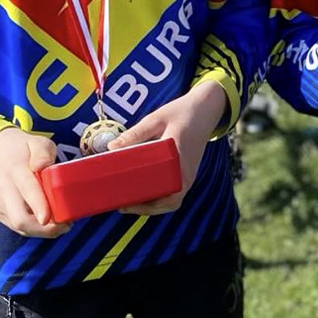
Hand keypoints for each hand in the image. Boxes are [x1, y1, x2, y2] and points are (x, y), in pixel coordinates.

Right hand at [0, 128, 69, 237]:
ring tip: (62, 224)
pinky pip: (18, 227)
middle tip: (67, 224)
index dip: (38, 206)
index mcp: (16, 170)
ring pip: (20, 227)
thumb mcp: (38, 142)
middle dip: (45, 228)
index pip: (27, 190)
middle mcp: (4, 189)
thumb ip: (43, 152)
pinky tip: (49, 223)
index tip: (48, 218)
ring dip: (43, 231)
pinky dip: (36, 229)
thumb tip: (42, 165)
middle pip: (20, 218)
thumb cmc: (25, 150)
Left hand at [107, 81, 227, 215]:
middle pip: (169, 202)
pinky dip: (160, 200)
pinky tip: (143, 195)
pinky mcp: (188, 174)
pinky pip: (175, 193)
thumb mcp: (156, 119)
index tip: (125, 199)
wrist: (206, 109)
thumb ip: (135, 134)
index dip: (144, 197)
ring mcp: (189, 175)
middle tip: (122, 205)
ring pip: (172, 201)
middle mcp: (187, 171)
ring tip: (130, 203)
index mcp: (179, 158)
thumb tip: (111, 148)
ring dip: (153, 207)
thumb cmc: (182, 113)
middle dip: (146, 208)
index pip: (163, 186)